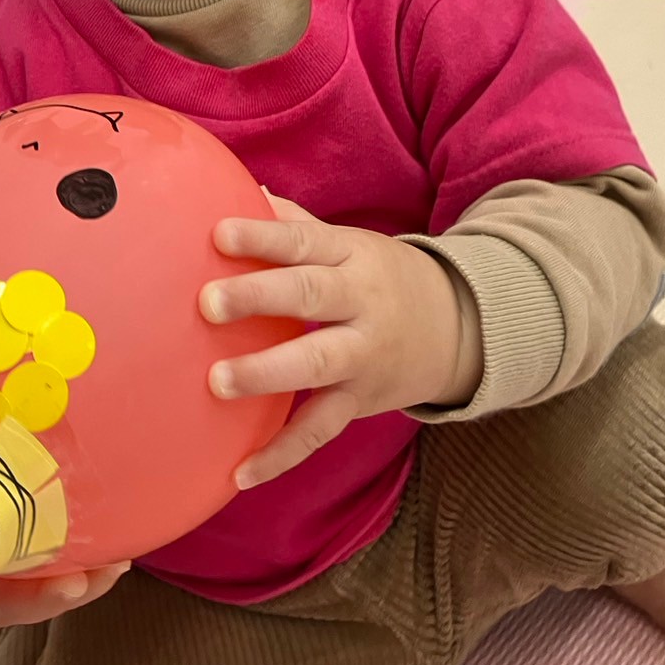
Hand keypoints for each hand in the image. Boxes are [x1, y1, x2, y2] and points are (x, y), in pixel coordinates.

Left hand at [200, 192, 481, 488]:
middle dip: (259, 297)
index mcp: (350, 254)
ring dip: (266, 374)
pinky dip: (282, 454)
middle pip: (310, 294)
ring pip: (317, 363)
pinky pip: (322, 430)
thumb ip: (294, 223)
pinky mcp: (362, 400)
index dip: (264, 236)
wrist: (457, 326)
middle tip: (207, 302)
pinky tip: (240, 473)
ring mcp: (363, 354)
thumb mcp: (347, 243)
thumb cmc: (377, 276)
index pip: (304, 240)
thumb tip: (241, 192)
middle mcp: (360, 300)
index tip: (219, 234)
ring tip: (217, 382)